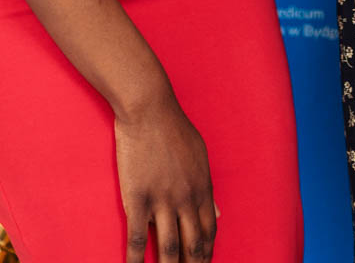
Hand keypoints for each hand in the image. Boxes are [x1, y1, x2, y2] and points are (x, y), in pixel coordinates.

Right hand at [113, 94, 217, 262]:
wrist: (149, 108)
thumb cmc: (173, 129)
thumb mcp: (200, 156)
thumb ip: (208, 188)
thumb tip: (219, 214)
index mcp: (203, 188)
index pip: (209, 231)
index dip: (207, 253)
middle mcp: (187, 198)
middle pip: (193, 245)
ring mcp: (163, 200)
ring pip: (169, 248)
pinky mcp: (138, 199)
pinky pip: (138, 238)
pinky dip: (135, 260)